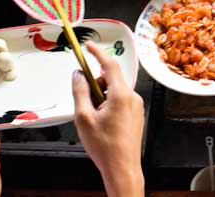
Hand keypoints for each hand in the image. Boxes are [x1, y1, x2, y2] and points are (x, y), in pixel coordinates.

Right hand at [72, 41, 144, 196]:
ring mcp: (137, 105)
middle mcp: (133, 96)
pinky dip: (108, 104)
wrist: (122, 167)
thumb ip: (80, 92)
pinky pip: (121, 100)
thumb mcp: (84, 118)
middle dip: (95, 84)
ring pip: (115, 91)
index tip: (88, 46)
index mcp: (121, 94)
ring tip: (93, 118)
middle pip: (111, 79)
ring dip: (101, 97)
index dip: (98, 53)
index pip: (110, 65)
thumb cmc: (103, 145)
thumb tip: (77, 75)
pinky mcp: (136, 113)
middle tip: (84, 102)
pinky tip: (102, 122)